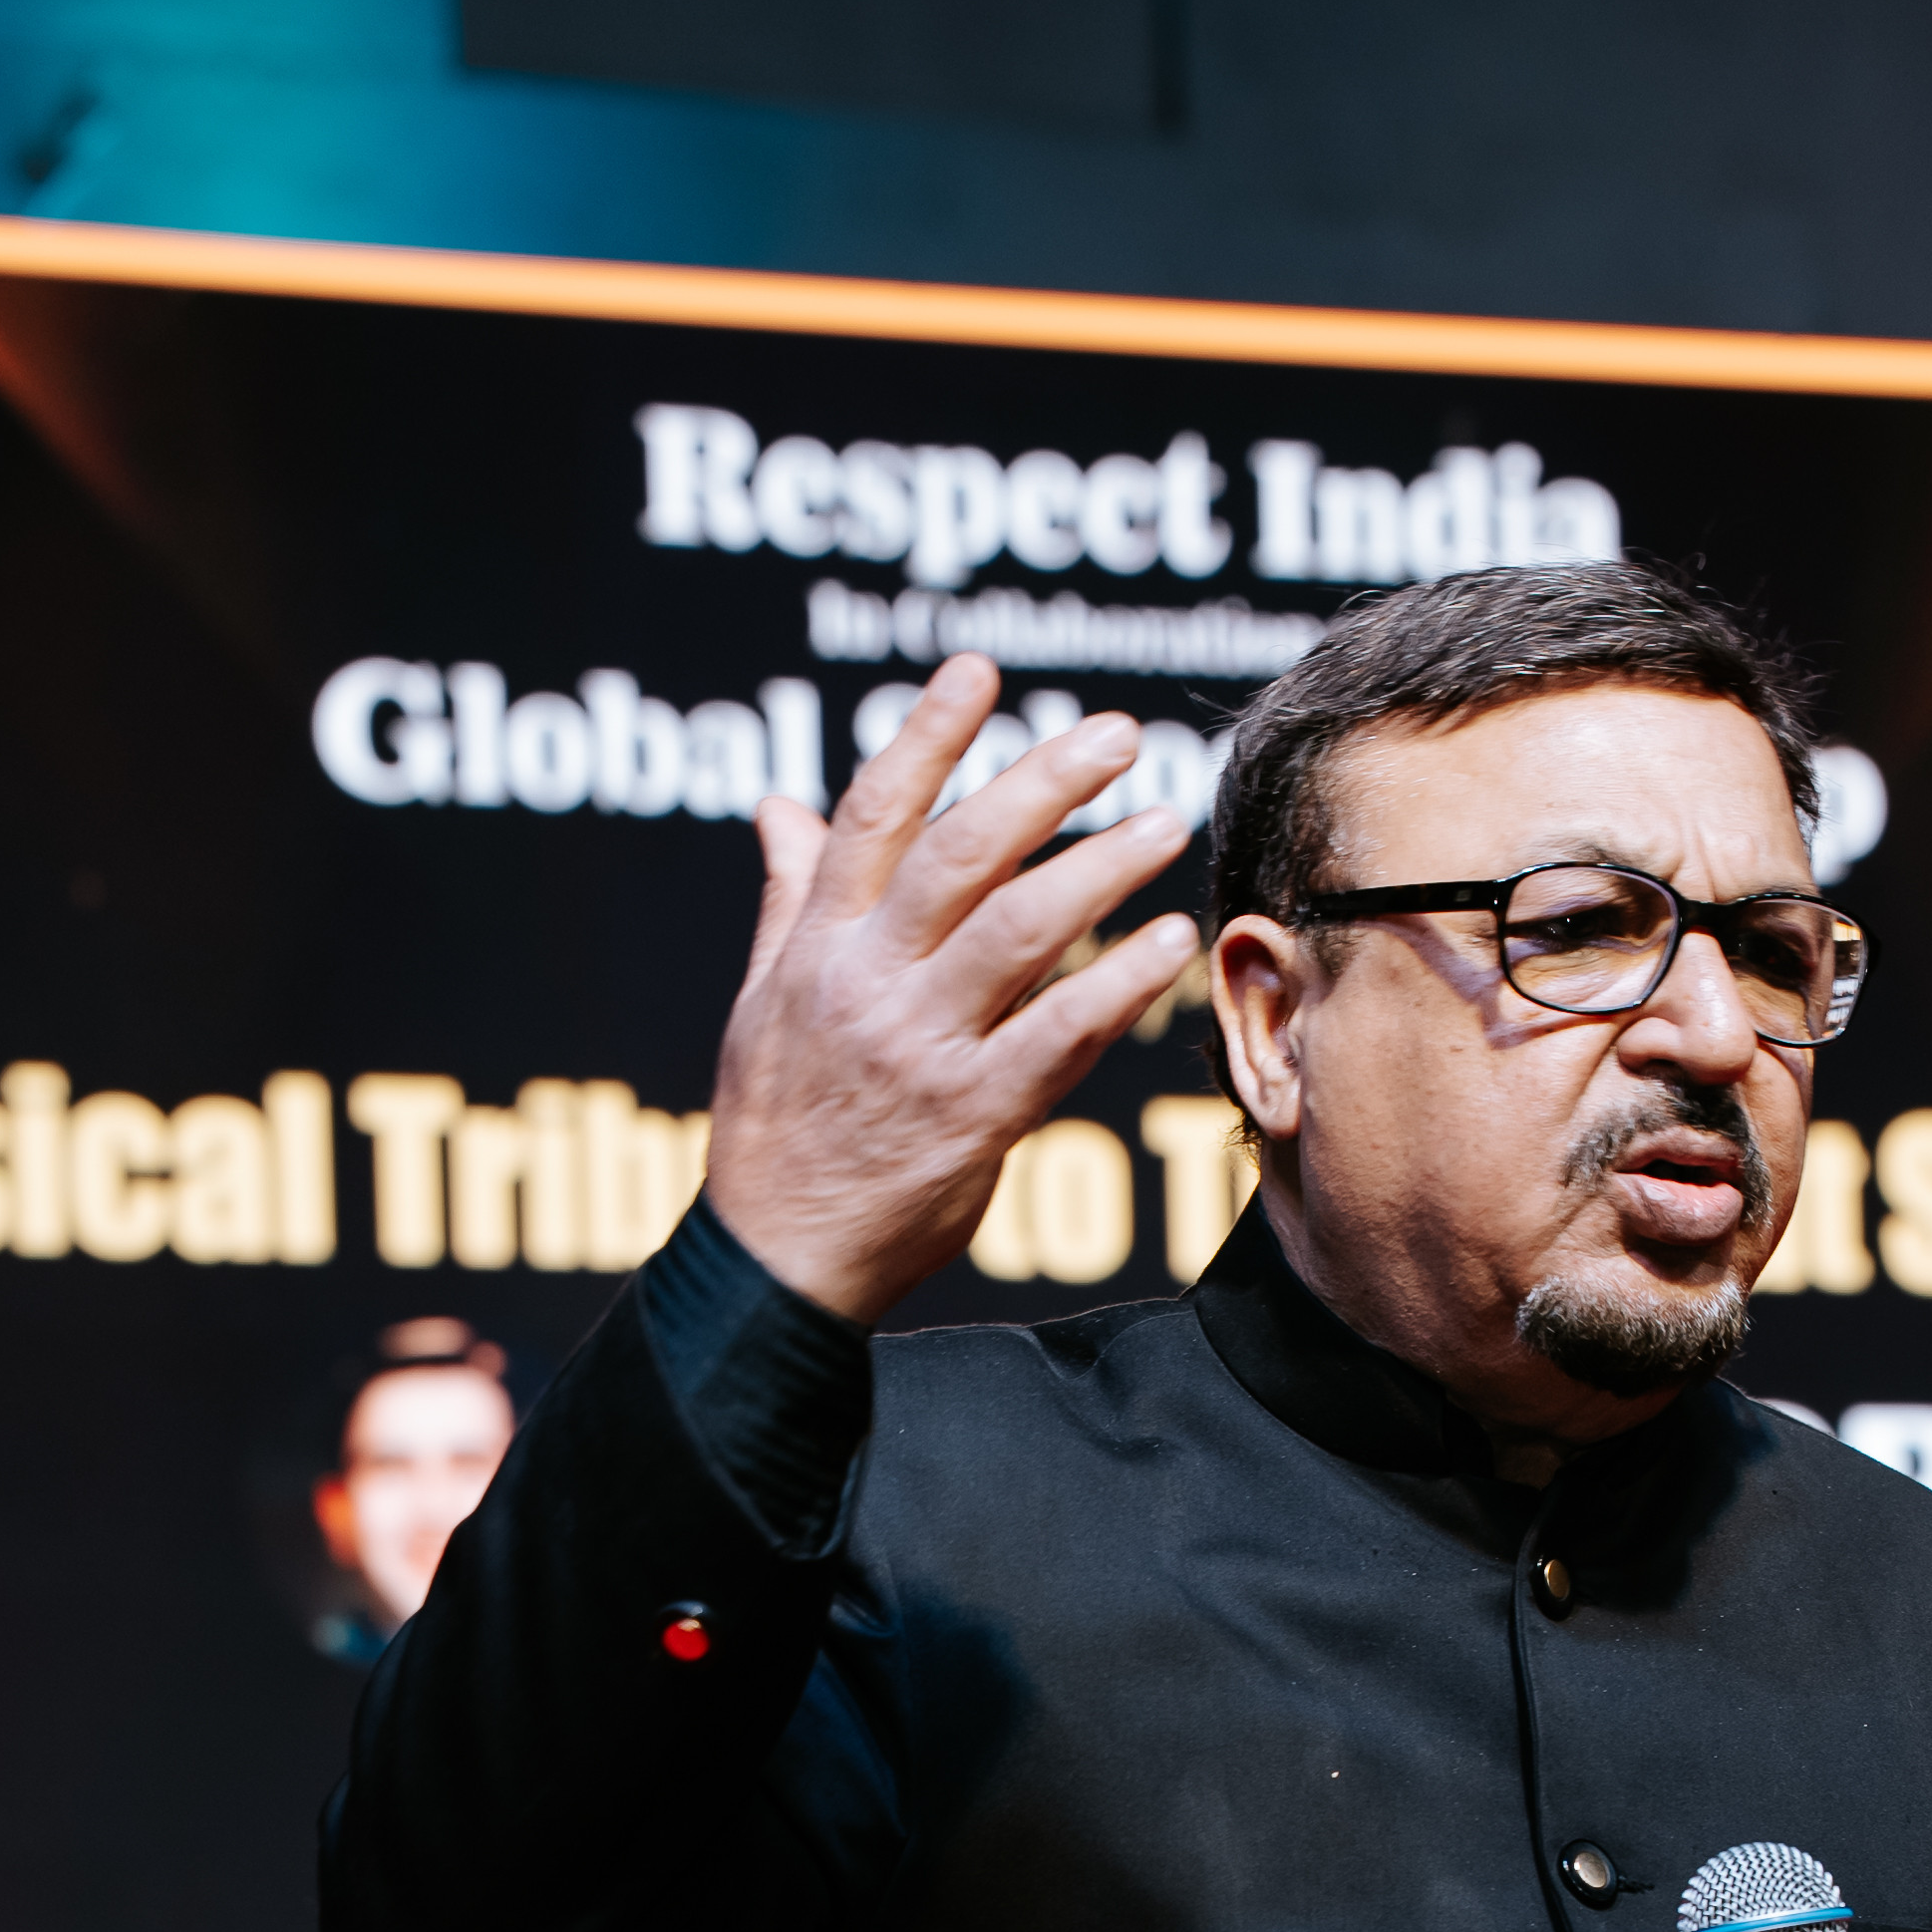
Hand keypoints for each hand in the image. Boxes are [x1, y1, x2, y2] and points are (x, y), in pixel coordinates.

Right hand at [703, 657, 1198, 1326]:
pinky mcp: (971, 1116)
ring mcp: (921, 1048)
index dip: (926, 736)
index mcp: (818, 947)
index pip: (872, 816)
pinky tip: (1170, 946)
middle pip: (959, 854)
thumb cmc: (776, 1128)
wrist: (777, 1260)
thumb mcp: (760, 1002)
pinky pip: (1056, 1038)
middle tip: (1116, 732)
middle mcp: (867, 984)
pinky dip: (1117, 987)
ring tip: (1165, 821)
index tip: (979, 670)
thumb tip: (781, 807)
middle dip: (1039, 782)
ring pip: (1016, 932)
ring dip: (1099, 870)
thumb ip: (789, 899)